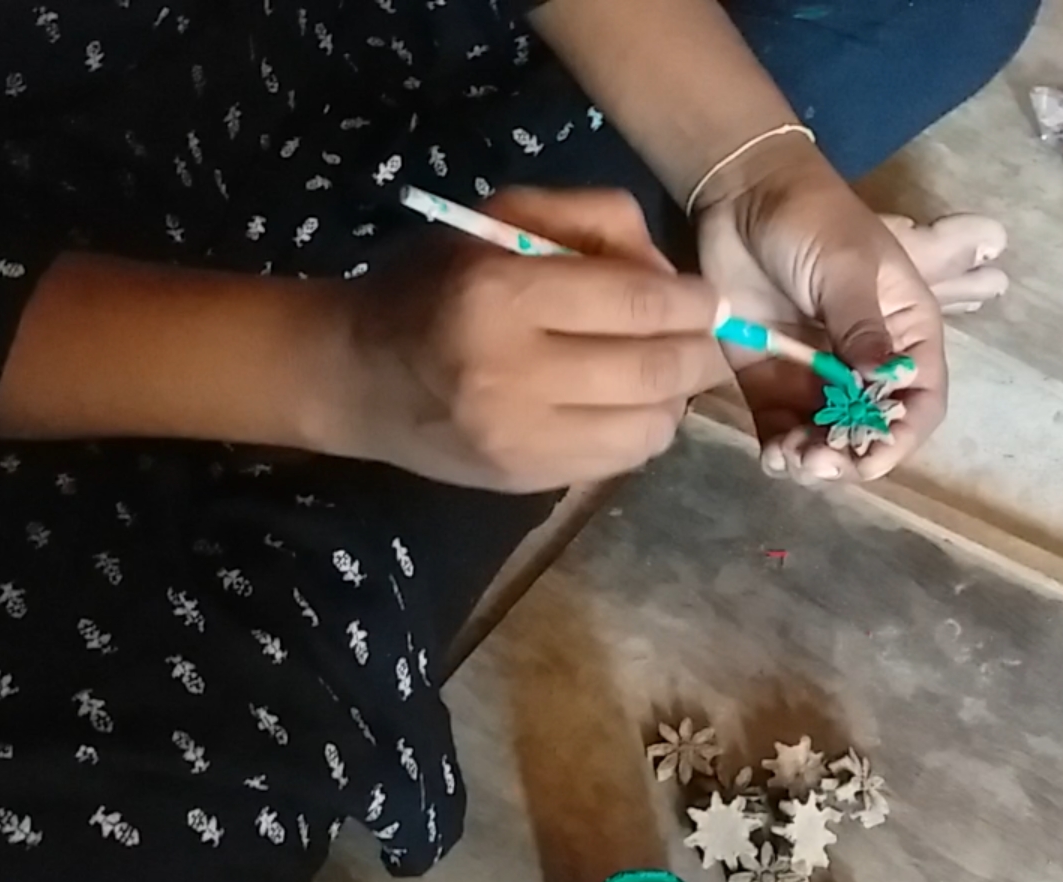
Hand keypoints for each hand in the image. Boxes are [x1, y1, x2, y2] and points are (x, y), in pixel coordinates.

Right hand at [347, 188, 730, 492]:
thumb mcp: (498, 220)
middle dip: (700, 349)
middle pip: (654, 369)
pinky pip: (621, 461)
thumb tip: (672, 274)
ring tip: (668, 369)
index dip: (693, 300)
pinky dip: (645, 429)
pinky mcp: (526, 480)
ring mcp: (520, 439)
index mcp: (501, 295)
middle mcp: (511, 374)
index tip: (708, 296)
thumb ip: (591, 220)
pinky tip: (631, 403)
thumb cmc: (432, 285)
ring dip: (677, 395)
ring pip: (649, 425)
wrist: (354, 376)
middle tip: (707, 334)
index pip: (636, 303)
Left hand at [694, 137, 947, 483]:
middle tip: (818, 462)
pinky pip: (783, 429)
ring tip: (790, 458)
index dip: (902, 435)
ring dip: (814, 461)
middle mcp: (867, 364)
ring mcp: (818, 376)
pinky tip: (772, 456)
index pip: (921, 399)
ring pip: (828, 439)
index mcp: (905, 333)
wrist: (742, 196)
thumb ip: (861, 324)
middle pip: (873, 430)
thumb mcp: (845, 266)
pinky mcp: (774, 380)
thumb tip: (882, 379)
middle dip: (851, 456)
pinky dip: (781, 450)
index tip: (871, 456)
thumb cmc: (811, 220)